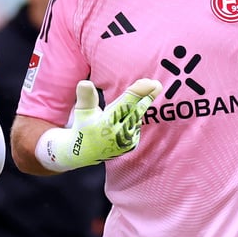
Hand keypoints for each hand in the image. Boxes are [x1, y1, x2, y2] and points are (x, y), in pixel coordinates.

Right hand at [36, 78, 161, 171]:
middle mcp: (117, 134)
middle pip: (136, 110)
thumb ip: (86, 97)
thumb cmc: (82, 126)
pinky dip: (135, 117)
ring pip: (137, 117)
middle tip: (157, 84)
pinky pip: (137, 125)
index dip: (138, 93)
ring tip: (149, 90)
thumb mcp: (81, 111)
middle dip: (147, 97)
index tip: (149, 83)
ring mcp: (126, 141)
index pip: (125, 104)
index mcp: (105, 123)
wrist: (83, 153)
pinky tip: (129, 115)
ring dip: (141, 105)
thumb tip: (85, 83)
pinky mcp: (131, 145)